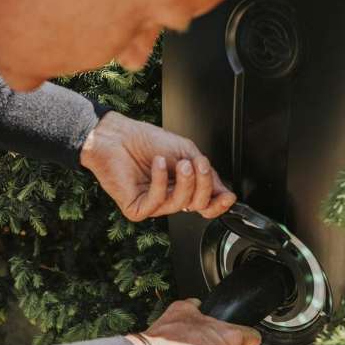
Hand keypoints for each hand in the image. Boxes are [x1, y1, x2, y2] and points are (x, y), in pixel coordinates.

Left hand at [80, 112, 236, 221]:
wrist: (116, 136)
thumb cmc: (146, 141)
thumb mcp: (185, 151)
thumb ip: (205, 171)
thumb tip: (223, 190)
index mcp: (182, 186)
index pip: (205, 203)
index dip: (218, 203)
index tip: (228, 196)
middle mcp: (169, 197)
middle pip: (197, 204)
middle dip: (203, 184)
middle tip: (199, 165)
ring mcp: (153, 204)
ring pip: (180, 204)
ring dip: (184, 181)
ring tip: (180, 162)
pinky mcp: (137, 208)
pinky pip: (156, 202)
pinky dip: (160, 181)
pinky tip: (158, 164)